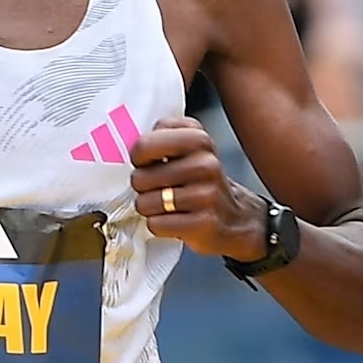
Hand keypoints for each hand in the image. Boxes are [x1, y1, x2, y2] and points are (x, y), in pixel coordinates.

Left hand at [130, 116, 270, 261]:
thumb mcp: (188, 148)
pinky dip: (159, 225)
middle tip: (159, 188)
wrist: (236, 218)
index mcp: (198, 139)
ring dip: (149, 208)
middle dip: (142, 187)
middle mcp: (206, 163)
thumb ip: (161, 137)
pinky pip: (156, 224)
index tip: (147, 162)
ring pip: (146, 203)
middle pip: (140, 177)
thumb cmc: (201, 181)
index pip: (145, 144)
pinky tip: (175, 220)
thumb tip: (126, 141)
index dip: (138, 157)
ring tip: (167, 205)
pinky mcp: (204, 223)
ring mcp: (207, 194)